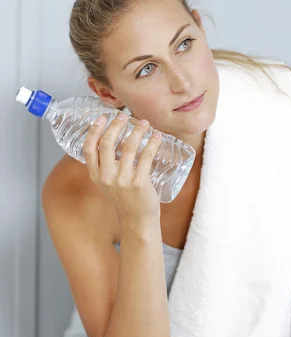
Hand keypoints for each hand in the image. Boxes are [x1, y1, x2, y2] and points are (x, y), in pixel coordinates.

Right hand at [82, 112, 162, 229]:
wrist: (137, 220)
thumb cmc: (126, 200)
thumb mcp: (108, 184)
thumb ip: (106, 166)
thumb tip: (112, 139)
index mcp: (96, 176)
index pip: (88, 148)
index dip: (94, 131)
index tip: (101, 118)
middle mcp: (107, 177)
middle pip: (107, 143)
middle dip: (116, 125)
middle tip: (125, 116)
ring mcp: (122, 180)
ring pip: (129, 147)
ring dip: (138, 131)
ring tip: (145, 123)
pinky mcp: (139, 183)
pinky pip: (146, 156)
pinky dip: (152, 143)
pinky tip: (157, 136)